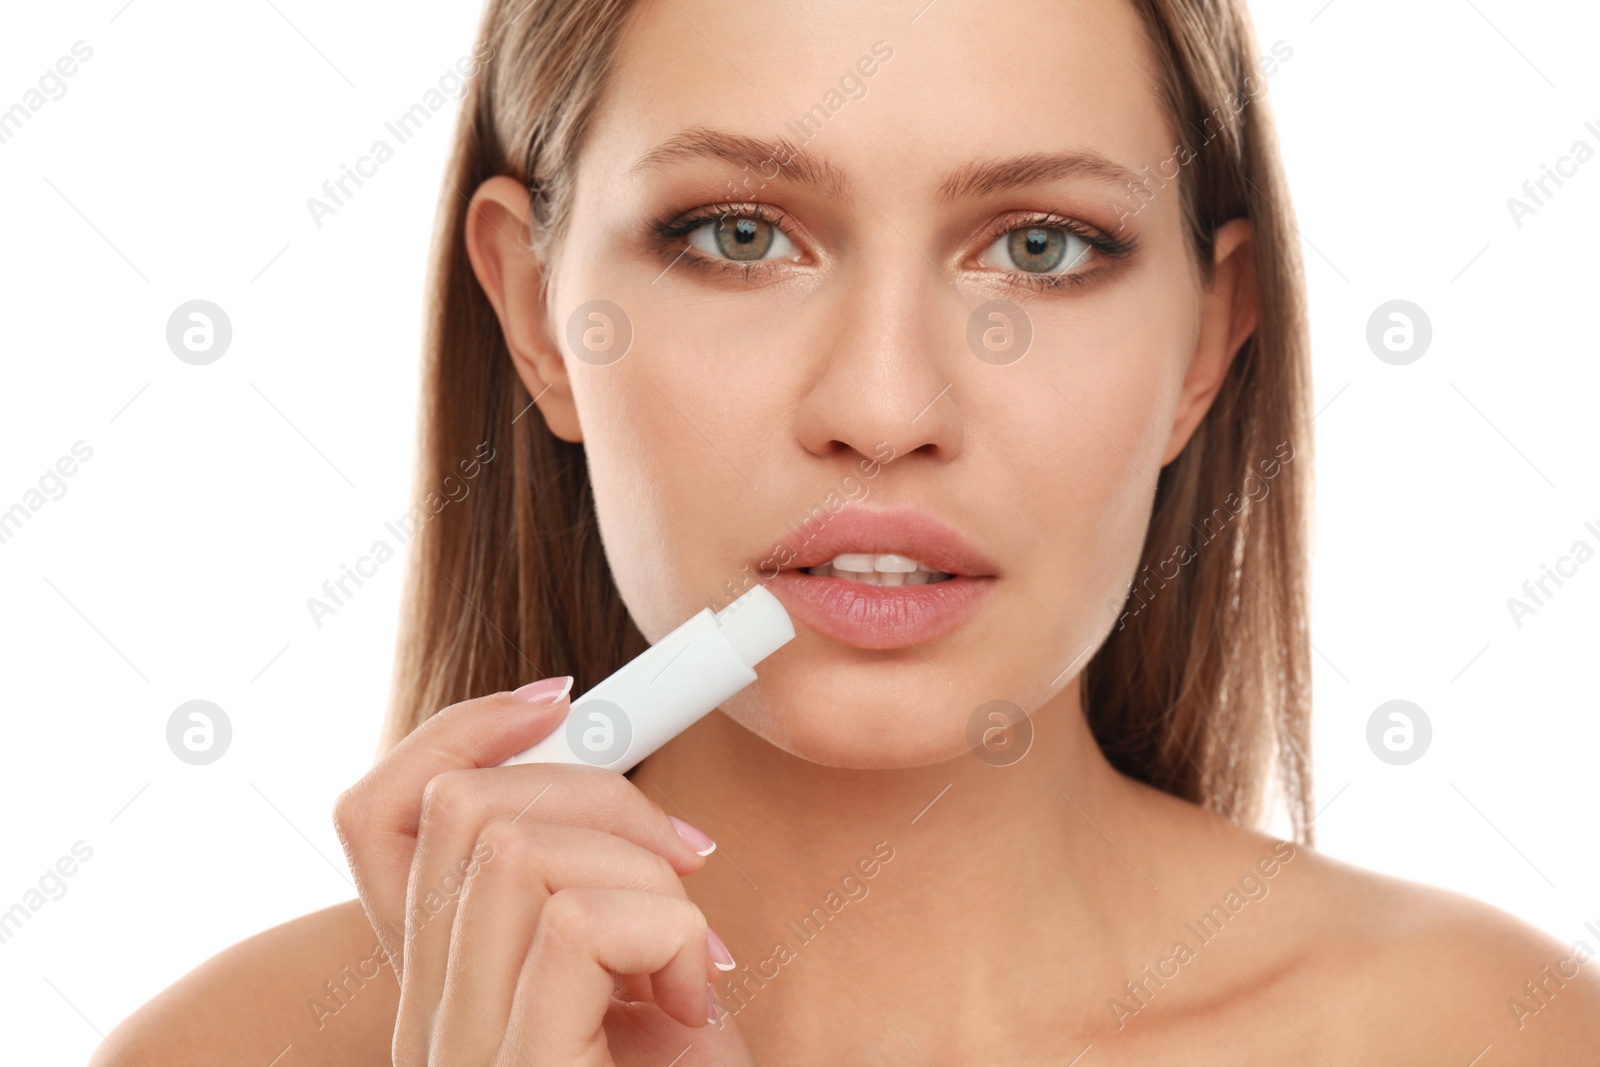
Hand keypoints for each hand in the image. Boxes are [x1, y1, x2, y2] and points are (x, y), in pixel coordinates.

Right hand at [332, 678, 754, 1064]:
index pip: (383, 813)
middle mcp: (429, 1013)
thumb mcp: (646, 979)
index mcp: (449, 978)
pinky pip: (573, 925)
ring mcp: (459, 1049)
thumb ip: (604, 891)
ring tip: (691, 954)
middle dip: (596, 791)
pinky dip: (665, 932)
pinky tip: (692, 999)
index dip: (467, 729)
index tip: (568, 701)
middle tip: (687, 855)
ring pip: (514, 851)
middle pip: (459, 808)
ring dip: (642, 874)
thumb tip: (611, 777)